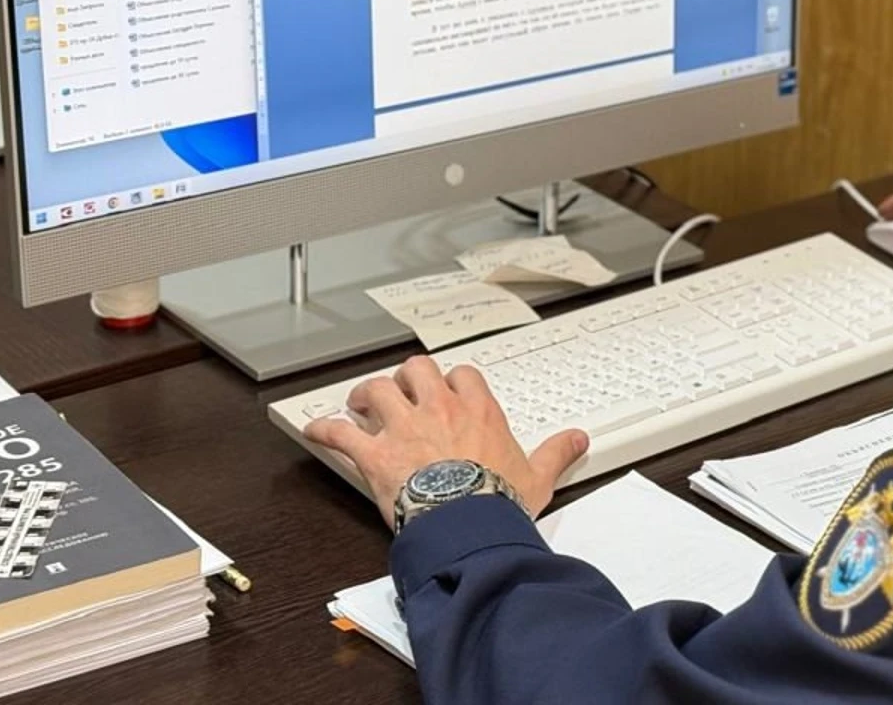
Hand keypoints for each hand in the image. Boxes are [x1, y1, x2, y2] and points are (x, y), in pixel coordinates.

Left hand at [304, 356, 588, 527]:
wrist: (467, 524)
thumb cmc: (497, 502)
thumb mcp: (537, 477)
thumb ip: (556, 453)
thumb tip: (577, 440)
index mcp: (477, 410)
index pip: (463, 375)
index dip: (454, 381)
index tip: (451, 391)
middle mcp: (438, 409)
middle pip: (417, 370)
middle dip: (407, 378)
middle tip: (402, 391)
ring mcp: (403, 428)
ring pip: (378, 390)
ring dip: (366, 395)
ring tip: (361, 402)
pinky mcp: (375, 454)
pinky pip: (342, 432)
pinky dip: (325, 429)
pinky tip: (315, 430)